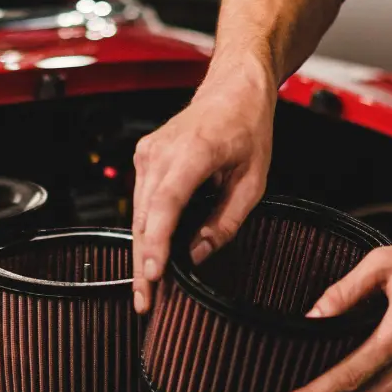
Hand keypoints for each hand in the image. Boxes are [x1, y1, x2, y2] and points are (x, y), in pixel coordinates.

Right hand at [131, 58, 276, 313]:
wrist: (232, 89)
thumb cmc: (246, 126)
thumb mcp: (253, 181)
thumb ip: (226, 222)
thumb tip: (199, 254)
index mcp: (192, 153)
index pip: (165, 207)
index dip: (157, 245)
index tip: (154, 276)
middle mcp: (160, 153)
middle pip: (145, 219)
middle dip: (144, 264)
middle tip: (145, 303)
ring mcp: (147, 154)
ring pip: (139, 214)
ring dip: (142, 251)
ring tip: (147, 288)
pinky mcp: (144, 159)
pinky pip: (141, 202)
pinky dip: (146, 230)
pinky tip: (152, 255)